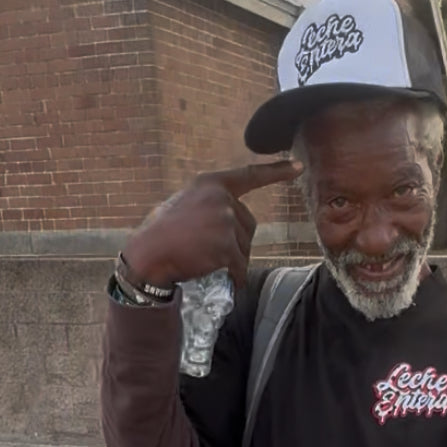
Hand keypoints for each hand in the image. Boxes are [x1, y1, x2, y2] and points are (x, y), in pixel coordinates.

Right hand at [122, 160, 302, 290]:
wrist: (148, 255)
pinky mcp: (226, 246)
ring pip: (245, 247)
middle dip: (236, 240)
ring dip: (232, 259)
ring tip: (204, 258)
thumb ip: (211, 204)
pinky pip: (240, 266)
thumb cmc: (161, 233)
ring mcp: (225, 221)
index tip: (298, 166)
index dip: (276, 171)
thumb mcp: (185, 203)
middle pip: (248, 224)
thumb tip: (233, 217)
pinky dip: (236, 276)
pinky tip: (225, 279)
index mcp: (210, 183)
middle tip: (207, 248)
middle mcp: (221, 198)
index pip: (250, 176)